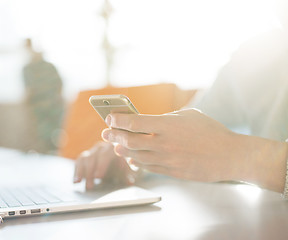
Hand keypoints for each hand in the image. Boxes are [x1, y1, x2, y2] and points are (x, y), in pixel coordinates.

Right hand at [73, 141, 136, 189]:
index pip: (105, 154)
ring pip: (84, 158)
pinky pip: (79, 162)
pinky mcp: (86, 156)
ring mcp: (93, 151)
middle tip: (89, 186)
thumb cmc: (126, 165)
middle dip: (90, 172)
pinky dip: (76, 171)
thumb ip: (128, 175)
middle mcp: (102, 147)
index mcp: (113, 147)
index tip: (98, 177)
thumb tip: (130, 182)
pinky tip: (75, 181)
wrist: (122, 160)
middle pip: (93, 157)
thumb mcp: (129, 170)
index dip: (101, 165)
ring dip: (81, 172)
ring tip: (79, 182)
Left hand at [102, 109, 242, 182]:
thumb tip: (149, 123)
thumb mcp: (188, 115)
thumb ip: (166, 118)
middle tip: (106, 132)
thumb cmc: (211, 131)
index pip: (133, 123)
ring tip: (115, 145)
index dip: (118, 120)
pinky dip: (136, 161)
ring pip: (135, 156)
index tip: (110, 118)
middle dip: (113, 135)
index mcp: (167, 125)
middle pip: (129, 140)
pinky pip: (147, 167)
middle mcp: (163, 144)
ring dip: (122, 149)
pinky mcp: (171, 172)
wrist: (230, 156)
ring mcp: (166, 160)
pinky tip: (131, 157)